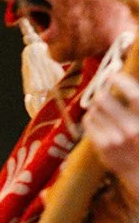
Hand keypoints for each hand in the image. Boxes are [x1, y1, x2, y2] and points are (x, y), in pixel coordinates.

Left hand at [84, 70, 138, 205]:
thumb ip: (136, 103)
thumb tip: (119, 78)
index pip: (134, 95)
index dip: (121, 81)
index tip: (113, 75)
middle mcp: (132, 129)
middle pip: (104, 99)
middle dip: (102, 93)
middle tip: (104, 94)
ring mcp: (115, 139)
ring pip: (94, 109)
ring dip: (97, 106)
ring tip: (104, 111)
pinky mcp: (102, 146)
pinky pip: (88, 121)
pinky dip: (92, 117)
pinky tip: (99, 121)